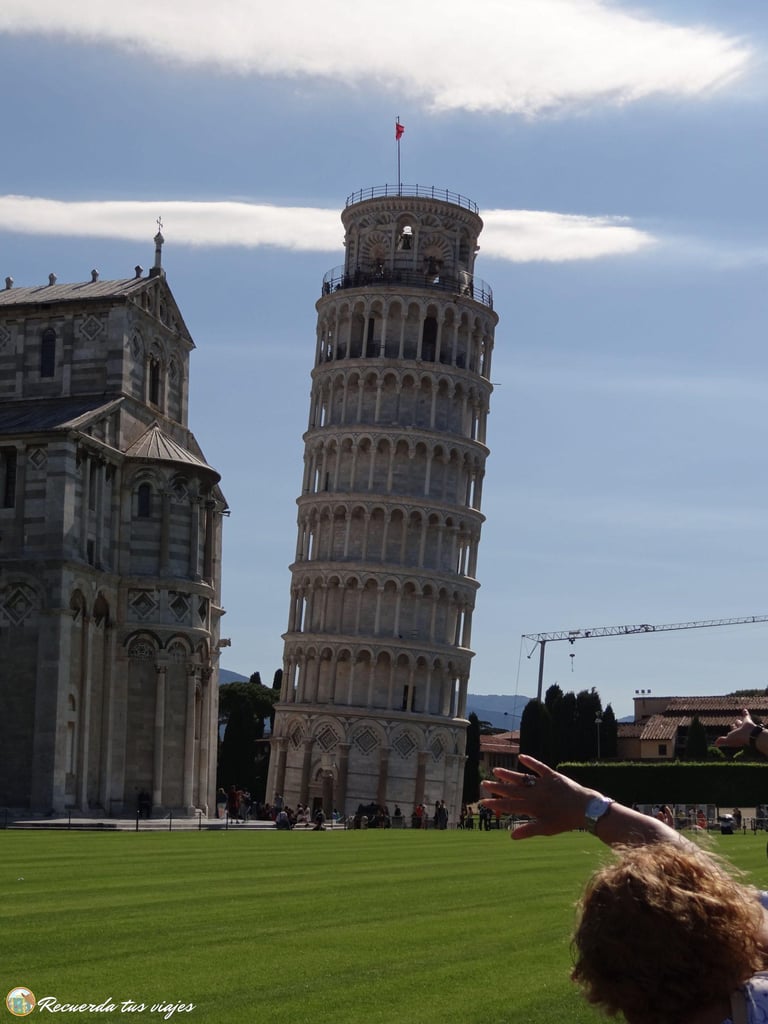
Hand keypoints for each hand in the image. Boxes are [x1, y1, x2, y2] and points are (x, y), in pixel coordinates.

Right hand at [480, 754, 594, 839]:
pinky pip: (539, 767)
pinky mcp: (552, 775)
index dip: (495, 803)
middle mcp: (534, 794)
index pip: (509, 805)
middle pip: (512, 790)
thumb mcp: (546, 829)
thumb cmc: (565, 821)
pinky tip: (522, 757)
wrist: (585, 809)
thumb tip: (511, 836)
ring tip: (496, 770)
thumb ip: (528, 830)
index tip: (483, 801)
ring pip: (521, 778)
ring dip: (508, 774)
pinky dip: (531, 761)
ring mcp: (542, 783)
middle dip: (497, 787)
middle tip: (484, 783)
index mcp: (532, 807)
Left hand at [714, 709, 758, 748]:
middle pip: (736, 729)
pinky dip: (745, 713)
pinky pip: (746, 716)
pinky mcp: (748, 721)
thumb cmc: (739, 737)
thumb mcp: (728, 740)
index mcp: (735, 737)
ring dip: (738, 722)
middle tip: (732, 725)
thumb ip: (722, 741)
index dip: (729, 734)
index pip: (731, 734)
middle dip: (734, 728)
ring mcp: (744, 727)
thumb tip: (715, 744)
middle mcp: (740, 732)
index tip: (728, 734)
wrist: (750, 734)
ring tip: (737, 720)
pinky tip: (744, 710)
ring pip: (740, 724)